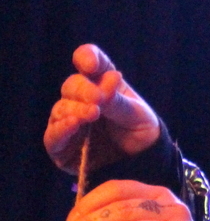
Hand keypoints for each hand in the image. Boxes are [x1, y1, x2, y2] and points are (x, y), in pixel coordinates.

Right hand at [45, 45, 160, 173]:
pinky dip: (61, 129)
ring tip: (92, 113)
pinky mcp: (62, 146)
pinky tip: (73, 124)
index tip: (90, 64)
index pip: (89, 61)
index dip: (87, 57)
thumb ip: (118, 101)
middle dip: (83, 90)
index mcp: (101, 83)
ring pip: (61, 109)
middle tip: (98, 99)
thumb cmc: (141, 132)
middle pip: (72, 86)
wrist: (144, 163)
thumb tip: (106, 80)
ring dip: (74, 109)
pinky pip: (53, 136)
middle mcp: (81, 99)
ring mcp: (69, 121)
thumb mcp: (137, 115)